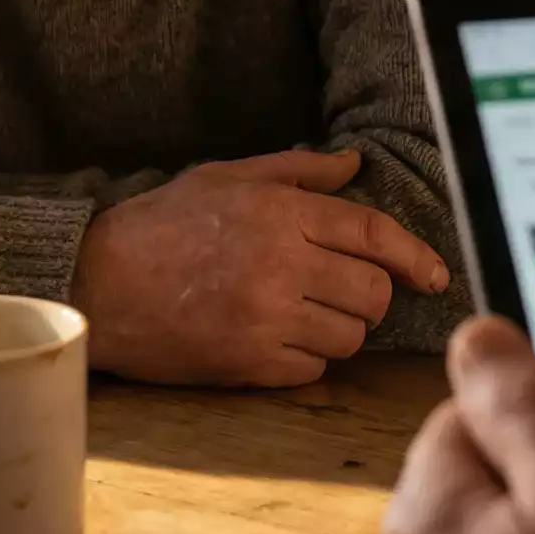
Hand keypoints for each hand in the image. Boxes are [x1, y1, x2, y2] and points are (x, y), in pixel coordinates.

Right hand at [68, 147, 450, 386]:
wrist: (99, 284)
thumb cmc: (162, 224)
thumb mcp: (227, 176)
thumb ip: (298, 171)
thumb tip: (354, 164)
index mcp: (281, 214)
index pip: (374, 234)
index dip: (415, 256)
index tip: (435, 274)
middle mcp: (282, 267)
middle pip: (373, 292)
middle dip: (371, 294)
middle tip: (343, 290)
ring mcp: (266, 320)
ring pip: (349, 337)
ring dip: (339, 328)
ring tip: (303, 313)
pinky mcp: (249, 364)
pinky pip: (314, 369)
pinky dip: (308, 358)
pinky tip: (276, 337)